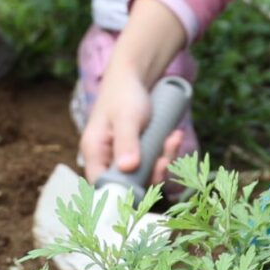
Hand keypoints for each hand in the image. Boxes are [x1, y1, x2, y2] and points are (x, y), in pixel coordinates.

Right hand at [80, 59, 186, 184]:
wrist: (134, 76)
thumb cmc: (124, 93)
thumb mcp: (126, 117)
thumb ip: (127, 142)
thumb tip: (128, 168)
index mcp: (94, 152)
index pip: (101, 185)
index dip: (121, 193)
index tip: (145, 187)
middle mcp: (107, 158)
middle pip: (128, 184)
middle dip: (152, 172)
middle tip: (165, 158)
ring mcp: (123, 156)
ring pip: (145, 174)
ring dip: (163, 160)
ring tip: (173, 138)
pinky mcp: (138, 152)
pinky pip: (153, 162)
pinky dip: (166, 152)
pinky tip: (174, 136)